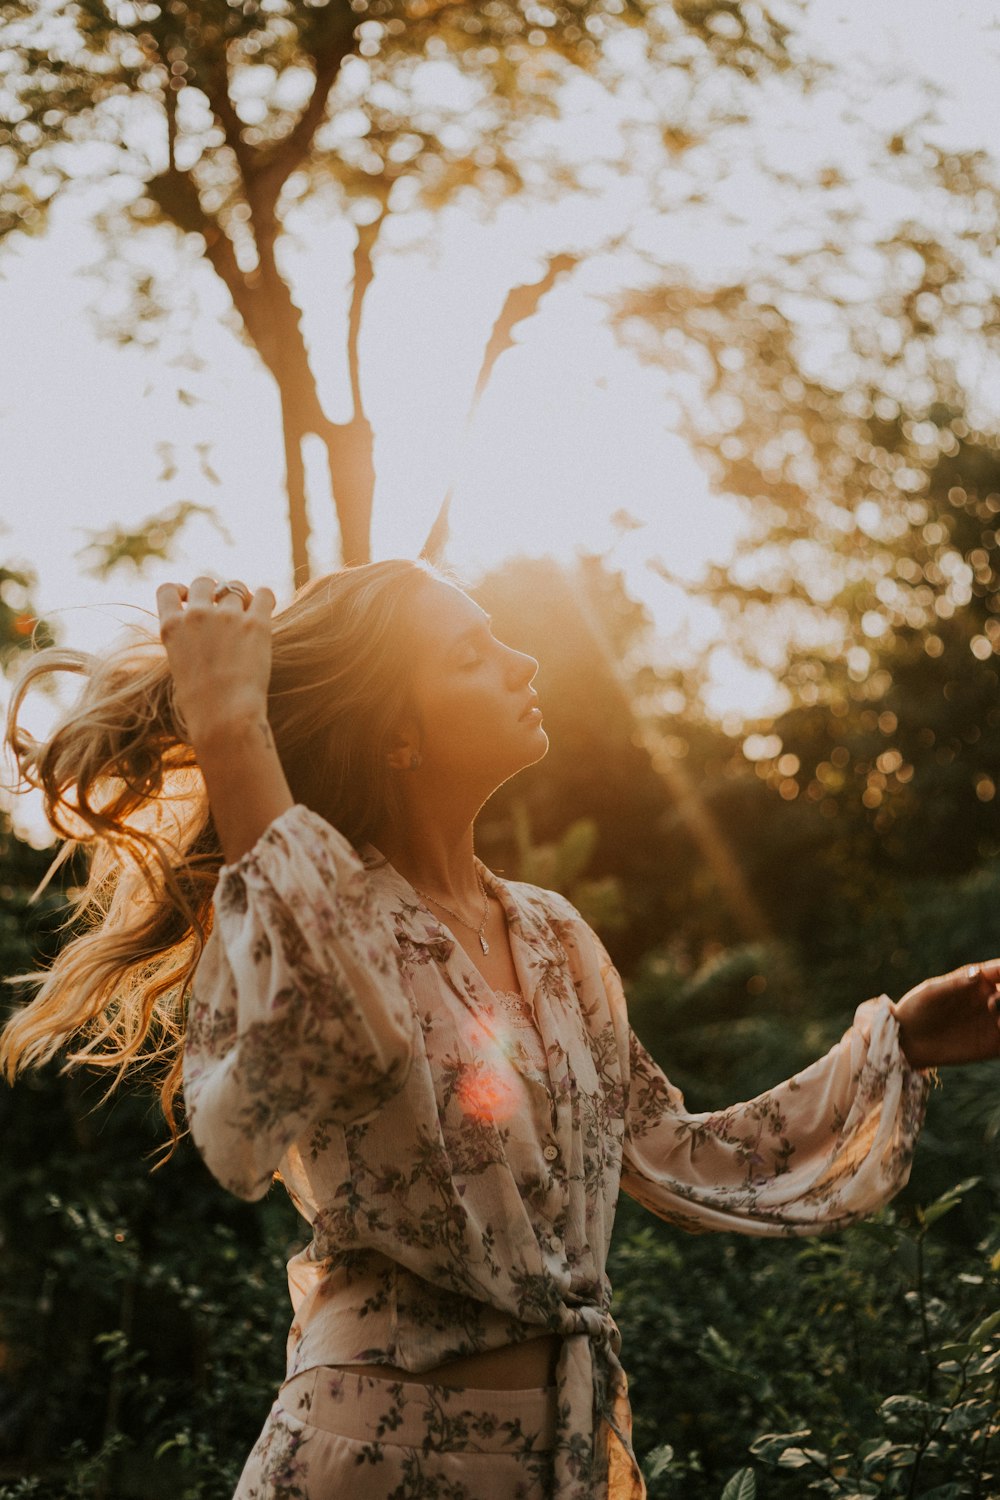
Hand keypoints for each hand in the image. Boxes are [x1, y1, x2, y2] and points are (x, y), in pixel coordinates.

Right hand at [157, 576, 275, 748]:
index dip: (182, 592)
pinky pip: (264, 593)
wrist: (225, 718)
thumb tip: (204, 629)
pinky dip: (265, 597)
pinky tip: (265, 610)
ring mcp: (226, 617)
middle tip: (224, 609)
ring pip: (235, 588)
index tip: (192, 601)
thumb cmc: (202, 704)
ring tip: (248, 616)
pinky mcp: (256, 624)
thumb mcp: (180, 667)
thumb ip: (186, 641)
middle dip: (214, 591)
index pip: (168, 589)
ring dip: (242, 598)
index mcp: (171, 627)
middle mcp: (196, 615)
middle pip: (204, 582)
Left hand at [889, 960, 999, 1069]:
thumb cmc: (918, 1008)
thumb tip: (977, 974)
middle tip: (996, 1001)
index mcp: (978, 980)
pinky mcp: (993, 1045)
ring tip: (998, 1021)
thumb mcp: (933, 993)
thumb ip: (955, 984)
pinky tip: (999, 1031)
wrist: (908, 1040)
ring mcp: (994, 1022)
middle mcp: (991, 999)